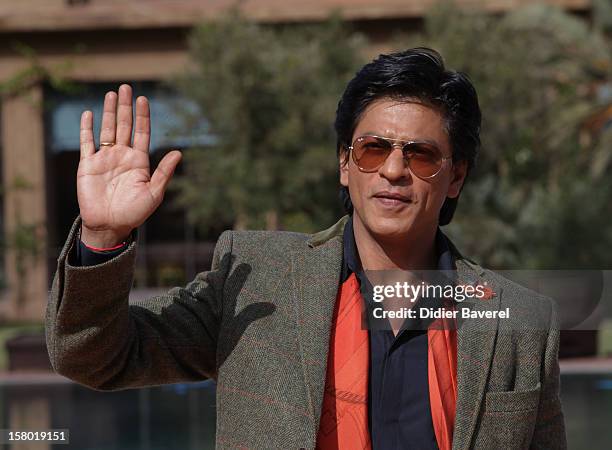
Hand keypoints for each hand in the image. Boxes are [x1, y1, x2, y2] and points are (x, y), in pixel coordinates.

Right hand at [77, 84, 181, 247]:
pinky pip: (87, 142)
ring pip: (107, 129)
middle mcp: (122, 156)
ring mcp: (105, 158)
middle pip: (125, 125)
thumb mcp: (154, 192)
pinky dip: (87, 128)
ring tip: (111, 94)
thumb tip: (178, 152)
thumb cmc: (134, 212)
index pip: (141, 133)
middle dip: (126, 107)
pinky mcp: (88, 165)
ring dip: (109, 112)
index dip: (143, 116)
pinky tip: (88, 114)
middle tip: (126, 87)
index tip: (144, 99)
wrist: (110, 226)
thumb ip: (164, 172)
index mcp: (139, 161)